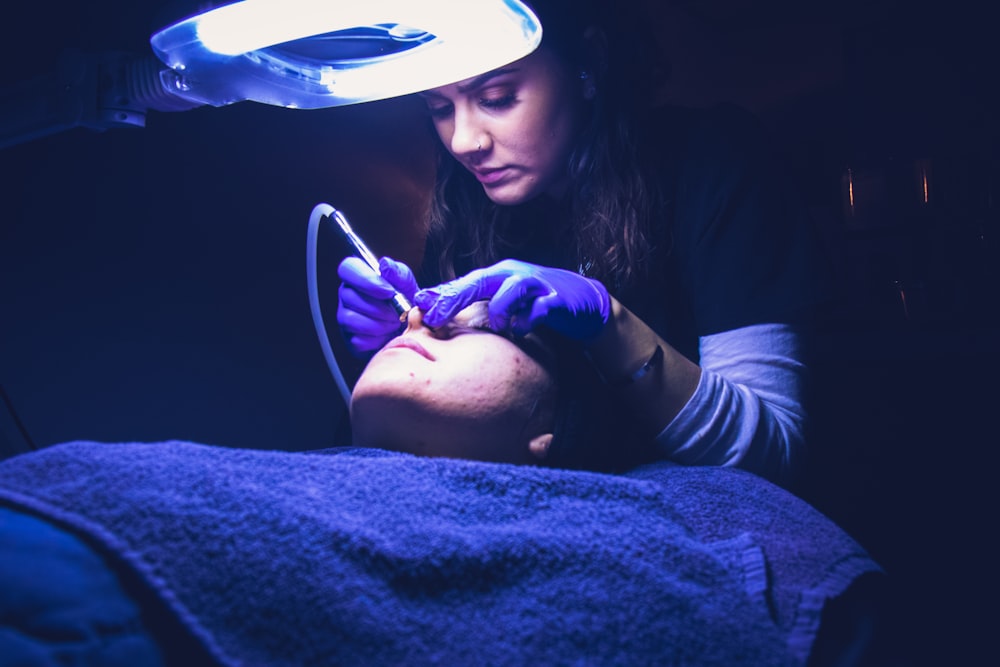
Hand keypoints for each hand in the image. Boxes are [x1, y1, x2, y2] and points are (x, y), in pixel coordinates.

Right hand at [337, 256, 418, 355]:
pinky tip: (387, 336)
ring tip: (395, 323)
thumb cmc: (406, 303)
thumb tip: (385, 264)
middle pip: (349, 296)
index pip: (348, 268)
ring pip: (351, 319)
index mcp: (358, 277)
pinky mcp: (350, 340)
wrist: (412, 331)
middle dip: (379, 307)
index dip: (366, 280)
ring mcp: (345, 318)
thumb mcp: (407, 285)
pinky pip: (357, 340)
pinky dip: (377, 340)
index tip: (388, 292)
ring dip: (380, 324)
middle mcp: (347, 295)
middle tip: (399, 312)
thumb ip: (398, 273)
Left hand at [414, 259, 610, 339]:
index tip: (419, 307)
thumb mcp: (503, 299)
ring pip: (510, 290)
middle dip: (454, 298)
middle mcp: (514, 274)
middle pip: (479, 280)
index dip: (441, 294)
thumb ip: (477, 303)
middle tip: (435, 316)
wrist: (582, 301)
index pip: (464, 281)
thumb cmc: (536, 302)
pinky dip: (528, 321)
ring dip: (499, 310)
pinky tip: (523, 331)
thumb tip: (439, 311)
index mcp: (498, 274)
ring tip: (499, 326)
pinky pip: (538, 309)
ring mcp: (536, 285)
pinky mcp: (556, 299)